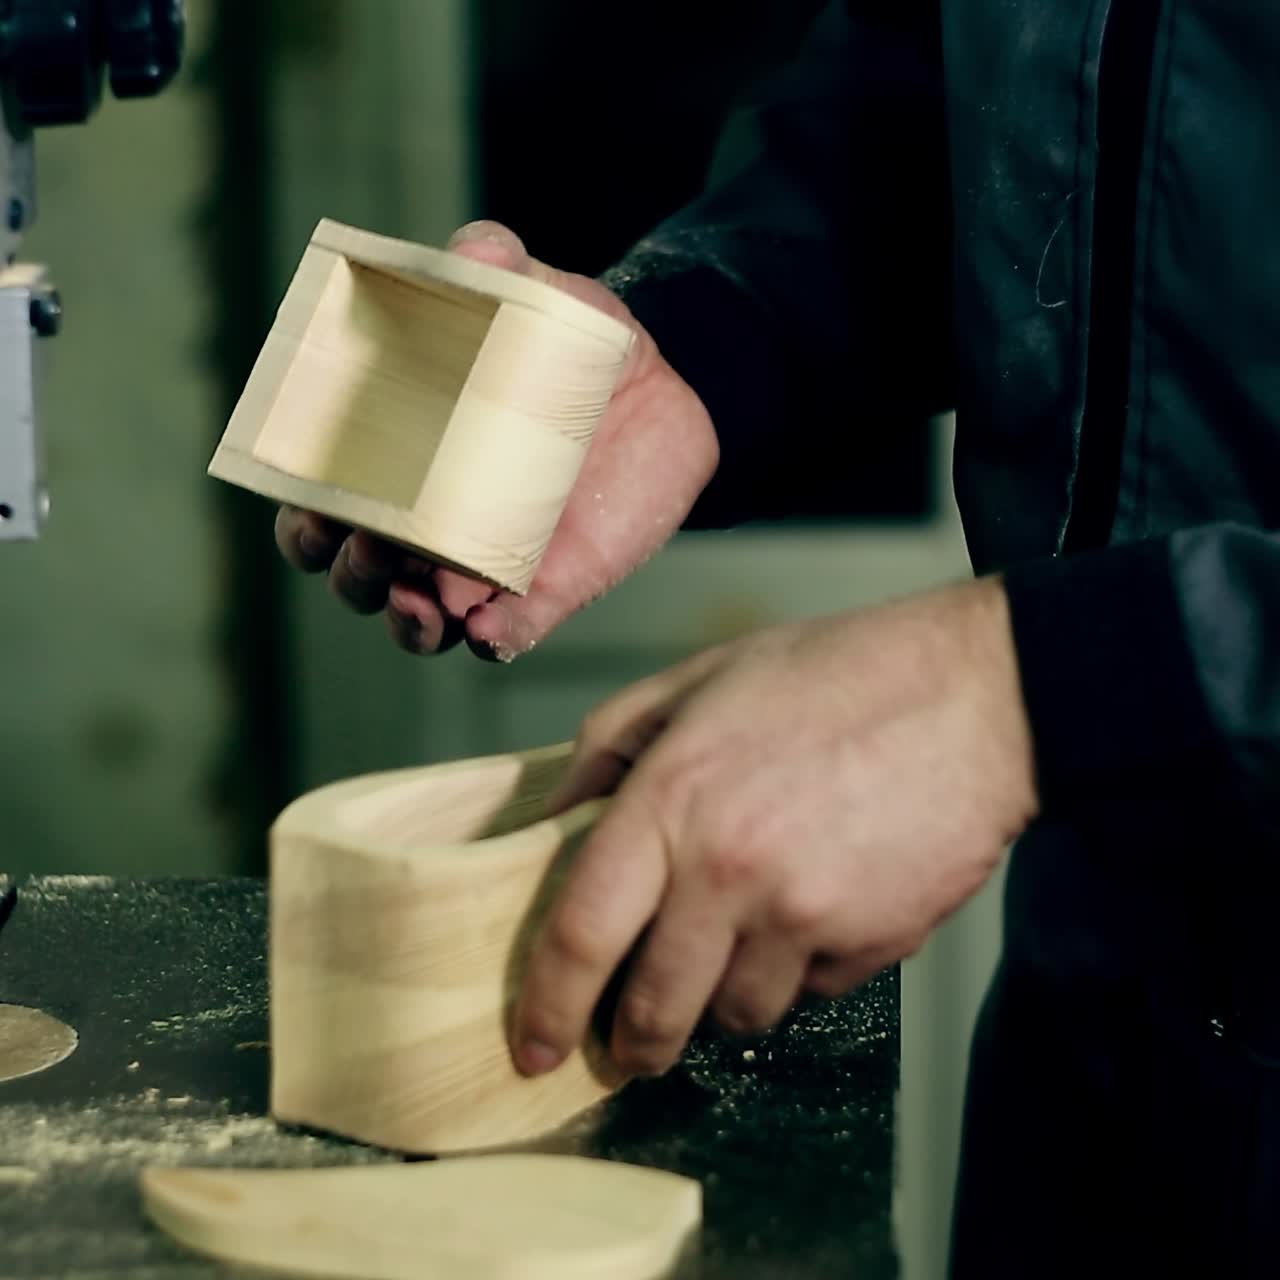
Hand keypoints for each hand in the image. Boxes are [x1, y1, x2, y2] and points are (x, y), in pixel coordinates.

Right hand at [275, 221, 718, 660]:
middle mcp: (428, 526)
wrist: (666, 388)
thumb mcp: (535, 296)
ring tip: (424, 599)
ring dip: (408, 621)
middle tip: (372, 543)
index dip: (302, 520)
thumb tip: (475, 247)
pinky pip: (506, 634)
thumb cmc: (572, 345)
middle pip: (358, 578)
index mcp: (398, 462)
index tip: (310, 508)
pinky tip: (488, 625)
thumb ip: (497, 265)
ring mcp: (485, 566)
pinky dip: (492, 637)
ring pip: (420, 622)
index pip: (321, 508)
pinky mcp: (546, 591)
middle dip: (352, 574)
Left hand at [510, 576, 1038, 1076]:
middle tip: (627, 1045)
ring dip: (723, 997)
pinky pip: (811, 992)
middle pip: (654, 1007)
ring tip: (739, 941)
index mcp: (671, 799)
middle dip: (632, 1043)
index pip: (582, 934)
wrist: (976, 696)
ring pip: (737, 1014)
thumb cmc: (832, 675)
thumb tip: (557, 820)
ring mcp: (804, 917)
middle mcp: (729, 871)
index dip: (546, 1007)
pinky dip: (799, 970)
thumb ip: (609, 744)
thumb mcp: (699, 680)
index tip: (530, 1048)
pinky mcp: (870, 946)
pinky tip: (814, 909)